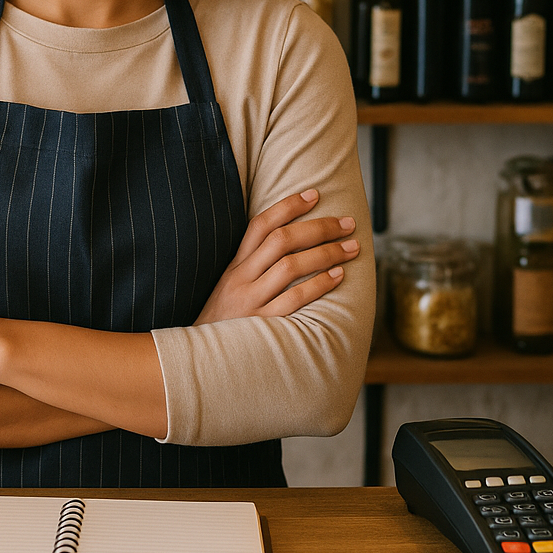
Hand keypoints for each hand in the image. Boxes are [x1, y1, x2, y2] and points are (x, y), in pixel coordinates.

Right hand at [194, 189, 357, 324]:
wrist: (201, 357)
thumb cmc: (225, 320)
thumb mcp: (230, 287)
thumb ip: (253, 266)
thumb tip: (290, 244)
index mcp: (234, 265)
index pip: (260, 225)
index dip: (288, 206)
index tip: (314, 194)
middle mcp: (240, 278)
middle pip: (281, 240)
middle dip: (318, 227)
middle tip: (347, 224)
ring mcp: (250, 301)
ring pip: (290, 266)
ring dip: (325, 253)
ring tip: (351, 248)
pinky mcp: (261, 325)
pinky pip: (293, 300)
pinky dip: (318, 285)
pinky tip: (338, 276)